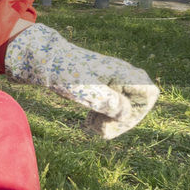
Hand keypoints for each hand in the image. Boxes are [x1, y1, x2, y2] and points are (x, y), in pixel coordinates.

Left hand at [4, 23, 158, 138]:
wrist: (40, 58)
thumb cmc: (64, 74)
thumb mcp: (88, 92)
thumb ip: (111, 104)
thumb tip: (126, 114)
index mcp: (121, 74)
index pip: (149, 93)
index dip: (140, 111)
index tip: (120, 120)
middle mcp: (119, 74)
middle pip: (136, 101)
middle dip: (123, 119)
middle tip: (103, 131)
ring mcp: (108, 78)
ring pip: (121, 103)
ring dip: (111, 119)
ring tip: (93, 128)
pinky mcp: (96, 83)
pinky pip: (108, 101)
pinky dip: (102, 113)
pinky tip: (89, 123)